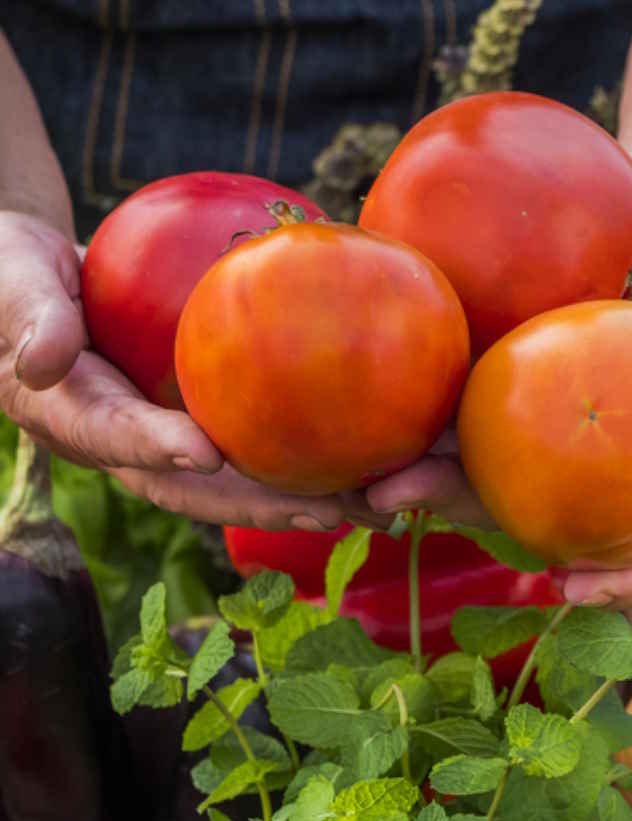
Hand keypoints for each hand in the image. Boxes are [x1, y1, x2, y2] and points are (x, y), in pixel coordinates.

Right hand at [0, 211, 348, 529]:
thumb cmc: (17, 272)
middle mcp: (124, 442)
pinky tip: (370, 453)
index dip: (157, 448)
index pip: (118, 437)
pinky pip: (253, 443)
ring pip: (235, 480)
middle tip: (323, 513)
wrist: (36, 280)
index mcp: (74, 416)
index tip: (204, 453)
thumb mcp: (14, 279)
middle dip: (258, 504)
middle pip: (195, 487)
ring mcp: (163, 438)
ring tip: (369, 508)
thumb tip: (42, 361)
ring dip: (297, 497)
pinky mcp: (196, 422)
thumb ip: (34, 316)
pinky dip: (305, 455)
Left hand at [364, 231, 631, 606]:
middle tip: (394, 500)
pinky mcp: (490, 402)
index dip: (611, 577)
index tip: (571, 589)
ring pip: (466, 474)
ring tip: (357, 474)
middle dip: (455, 513)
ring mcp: (526, 444)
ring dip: (409, 480)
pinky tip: (354, 412)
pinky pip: (445, 415)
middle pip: (519, 512)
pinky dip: (402, 423)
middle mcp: (576, 476)